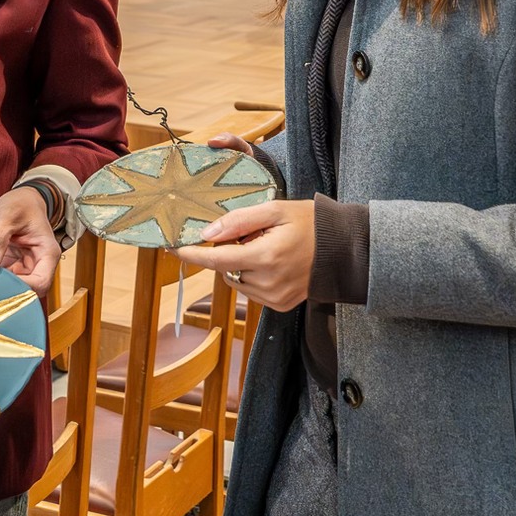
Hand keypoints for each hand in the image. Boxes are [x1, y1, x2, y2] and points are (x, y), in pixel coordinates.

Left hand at [0, 186, 61, 294]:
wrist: (20, 200)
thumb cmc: (21, 204)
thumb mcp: (8, 216)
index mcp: (47, 254)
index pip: (40, 283)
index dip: (21, 288)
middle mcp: (38, 265)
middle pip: (25, 289)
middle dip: (3, 288)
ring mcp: (24, 267)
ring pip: (10, 286)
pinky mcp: (11, 266)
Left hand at [173, 198, 314, 311]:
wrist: (344, 249)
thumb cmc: (310, 223)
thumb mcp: (275, 210)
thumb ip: (238, 221)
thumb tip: (206, 234)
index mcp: (266, 257)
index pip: (217, 260)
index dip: (192, 254)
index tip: (172, 248)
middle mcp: (269, 283)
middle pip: (226, 269)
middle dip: (227, 251)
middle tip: (252, 234)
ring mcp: (275, 298)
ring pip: (237, 281)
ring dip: (240, 265)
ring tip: (267, 247)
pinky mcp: (280, 306)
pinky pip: (251, 291)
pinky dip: (252, 276)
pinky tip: (273, 262)